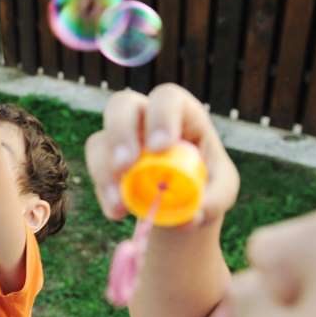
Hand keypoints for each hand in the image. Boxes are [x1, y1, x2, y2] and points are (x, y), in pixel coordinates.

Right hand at [84, 84, 239, 225]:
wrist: (183, 205)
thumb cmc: (206, 187)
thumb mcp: (220, 193)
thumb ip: (212, 202)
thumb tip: (191, 217)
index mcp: (182, 115)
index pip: (167, 99)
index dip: (161, 117)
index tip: (161, 148)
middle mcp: (146, 119)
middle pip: (121, 105)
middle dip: (120, 133)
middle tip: (125, 166)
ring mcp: (121, 139)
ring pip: (99, 142)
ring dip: (106, 173)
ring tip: (121, 205)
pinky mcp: (104, 162)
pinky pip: (94, 172)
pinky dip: (104, 194)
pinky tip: (118, 213)